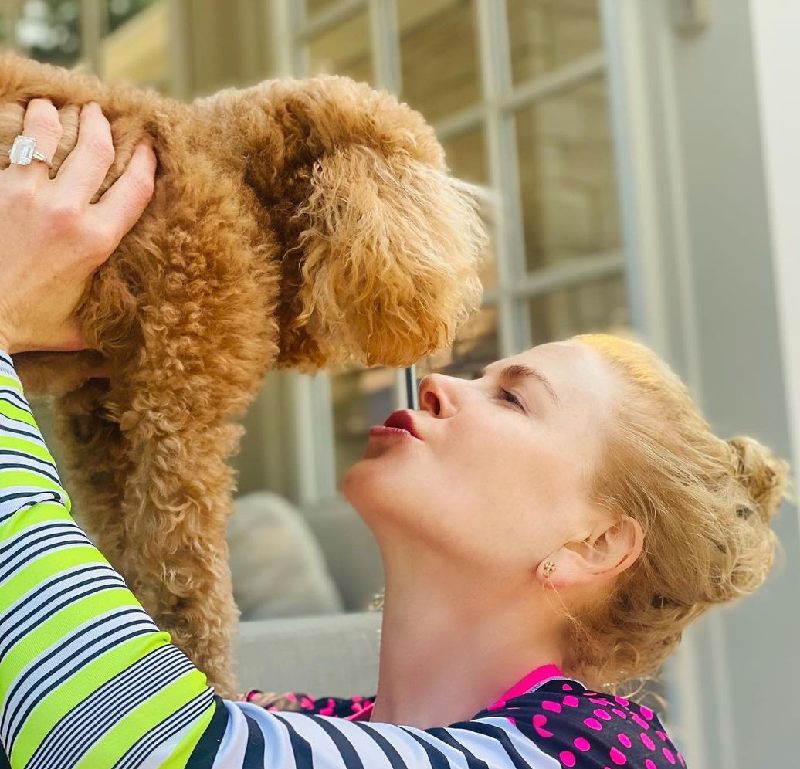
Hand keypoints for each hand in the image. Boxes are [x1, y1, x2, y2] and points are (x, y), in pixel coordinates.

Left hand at [0, 98, 156, 353]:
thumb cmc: (26, 326)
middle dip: (101, 125)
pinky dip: (17, 132)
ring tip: (53, 106)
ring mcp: (27, 194)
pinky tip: (19, 123)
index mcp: (97, 241)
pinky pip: (12, 149)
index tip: (147, 147)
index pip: (135, 189)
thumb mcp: (78, 328)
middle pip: (95, 150)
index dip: (146, 162)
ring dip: (54, 116)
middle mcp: (68, 210)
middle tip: (100, 113)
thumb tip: (127, 334)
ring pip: (47, 136)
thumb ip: (105, 323)